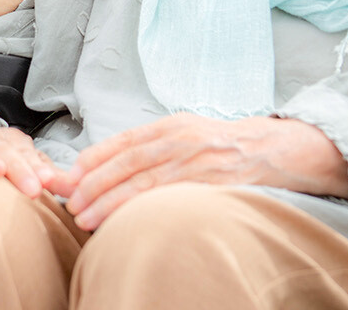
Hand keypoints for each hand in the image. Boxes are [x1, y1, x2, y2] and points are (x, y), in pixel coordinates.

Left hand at [56, 114, 347, 229]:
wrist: (279, 150)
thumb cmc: (226, 145)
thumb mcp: (189, 133)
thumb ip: (155, 146)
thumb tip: (111, 165)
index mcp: (173, 125)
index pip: (125, 141)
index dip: (95, 158)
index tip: (70, 174)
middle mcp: (183, 139)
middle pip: (128, 162)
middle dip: (94, 183)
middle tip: (69, 202)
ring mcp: (198, 162)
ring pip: (145, 183)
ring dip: (111, 201)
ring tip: (85, 218)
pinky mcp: (213, 185)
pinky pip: (172, 199)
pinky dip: (145, 210)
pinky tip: (127, 222)